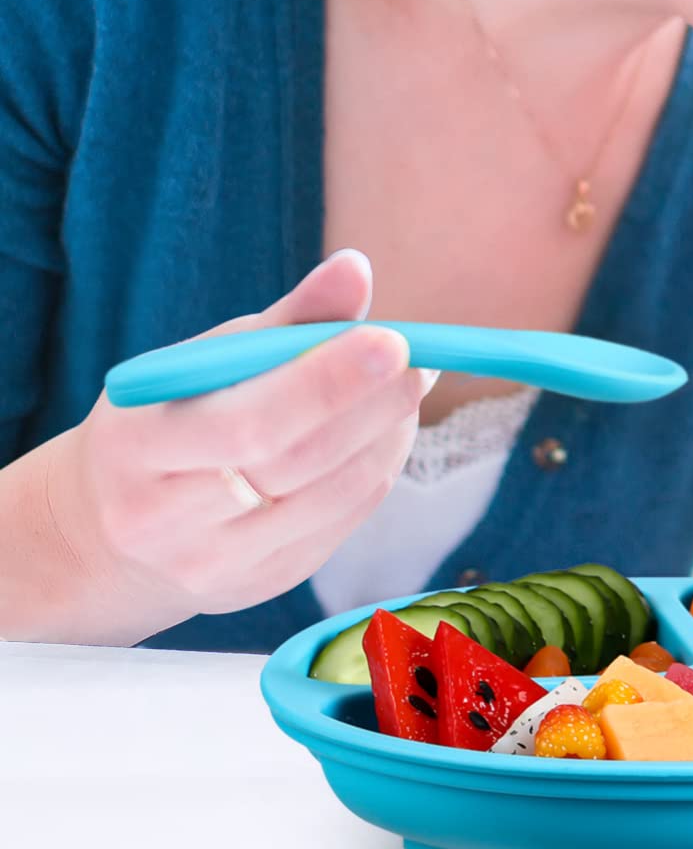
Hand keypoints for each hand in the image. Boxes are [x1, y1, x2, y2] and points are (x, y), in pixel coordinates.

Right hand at [54, 250, 432, 626]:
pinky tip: (387, 434)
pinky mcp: (256, 588)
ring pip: (331, 498)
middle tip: (420, 361)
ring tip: (409, 388)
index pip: (250, 422)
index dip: (328, 381)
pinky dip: (376, 472)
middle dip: (375, 405)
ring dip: (389, 437)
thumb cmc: (174, 416)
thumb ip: (287, 318)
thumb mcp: (206, 359)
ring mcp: (212, 564)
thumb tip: (356, 269)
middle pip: (297, 463)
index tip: (392, 341)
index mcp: (142, 444)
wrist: (108, 531)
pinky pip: (339, 528)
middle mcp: (166, 518)